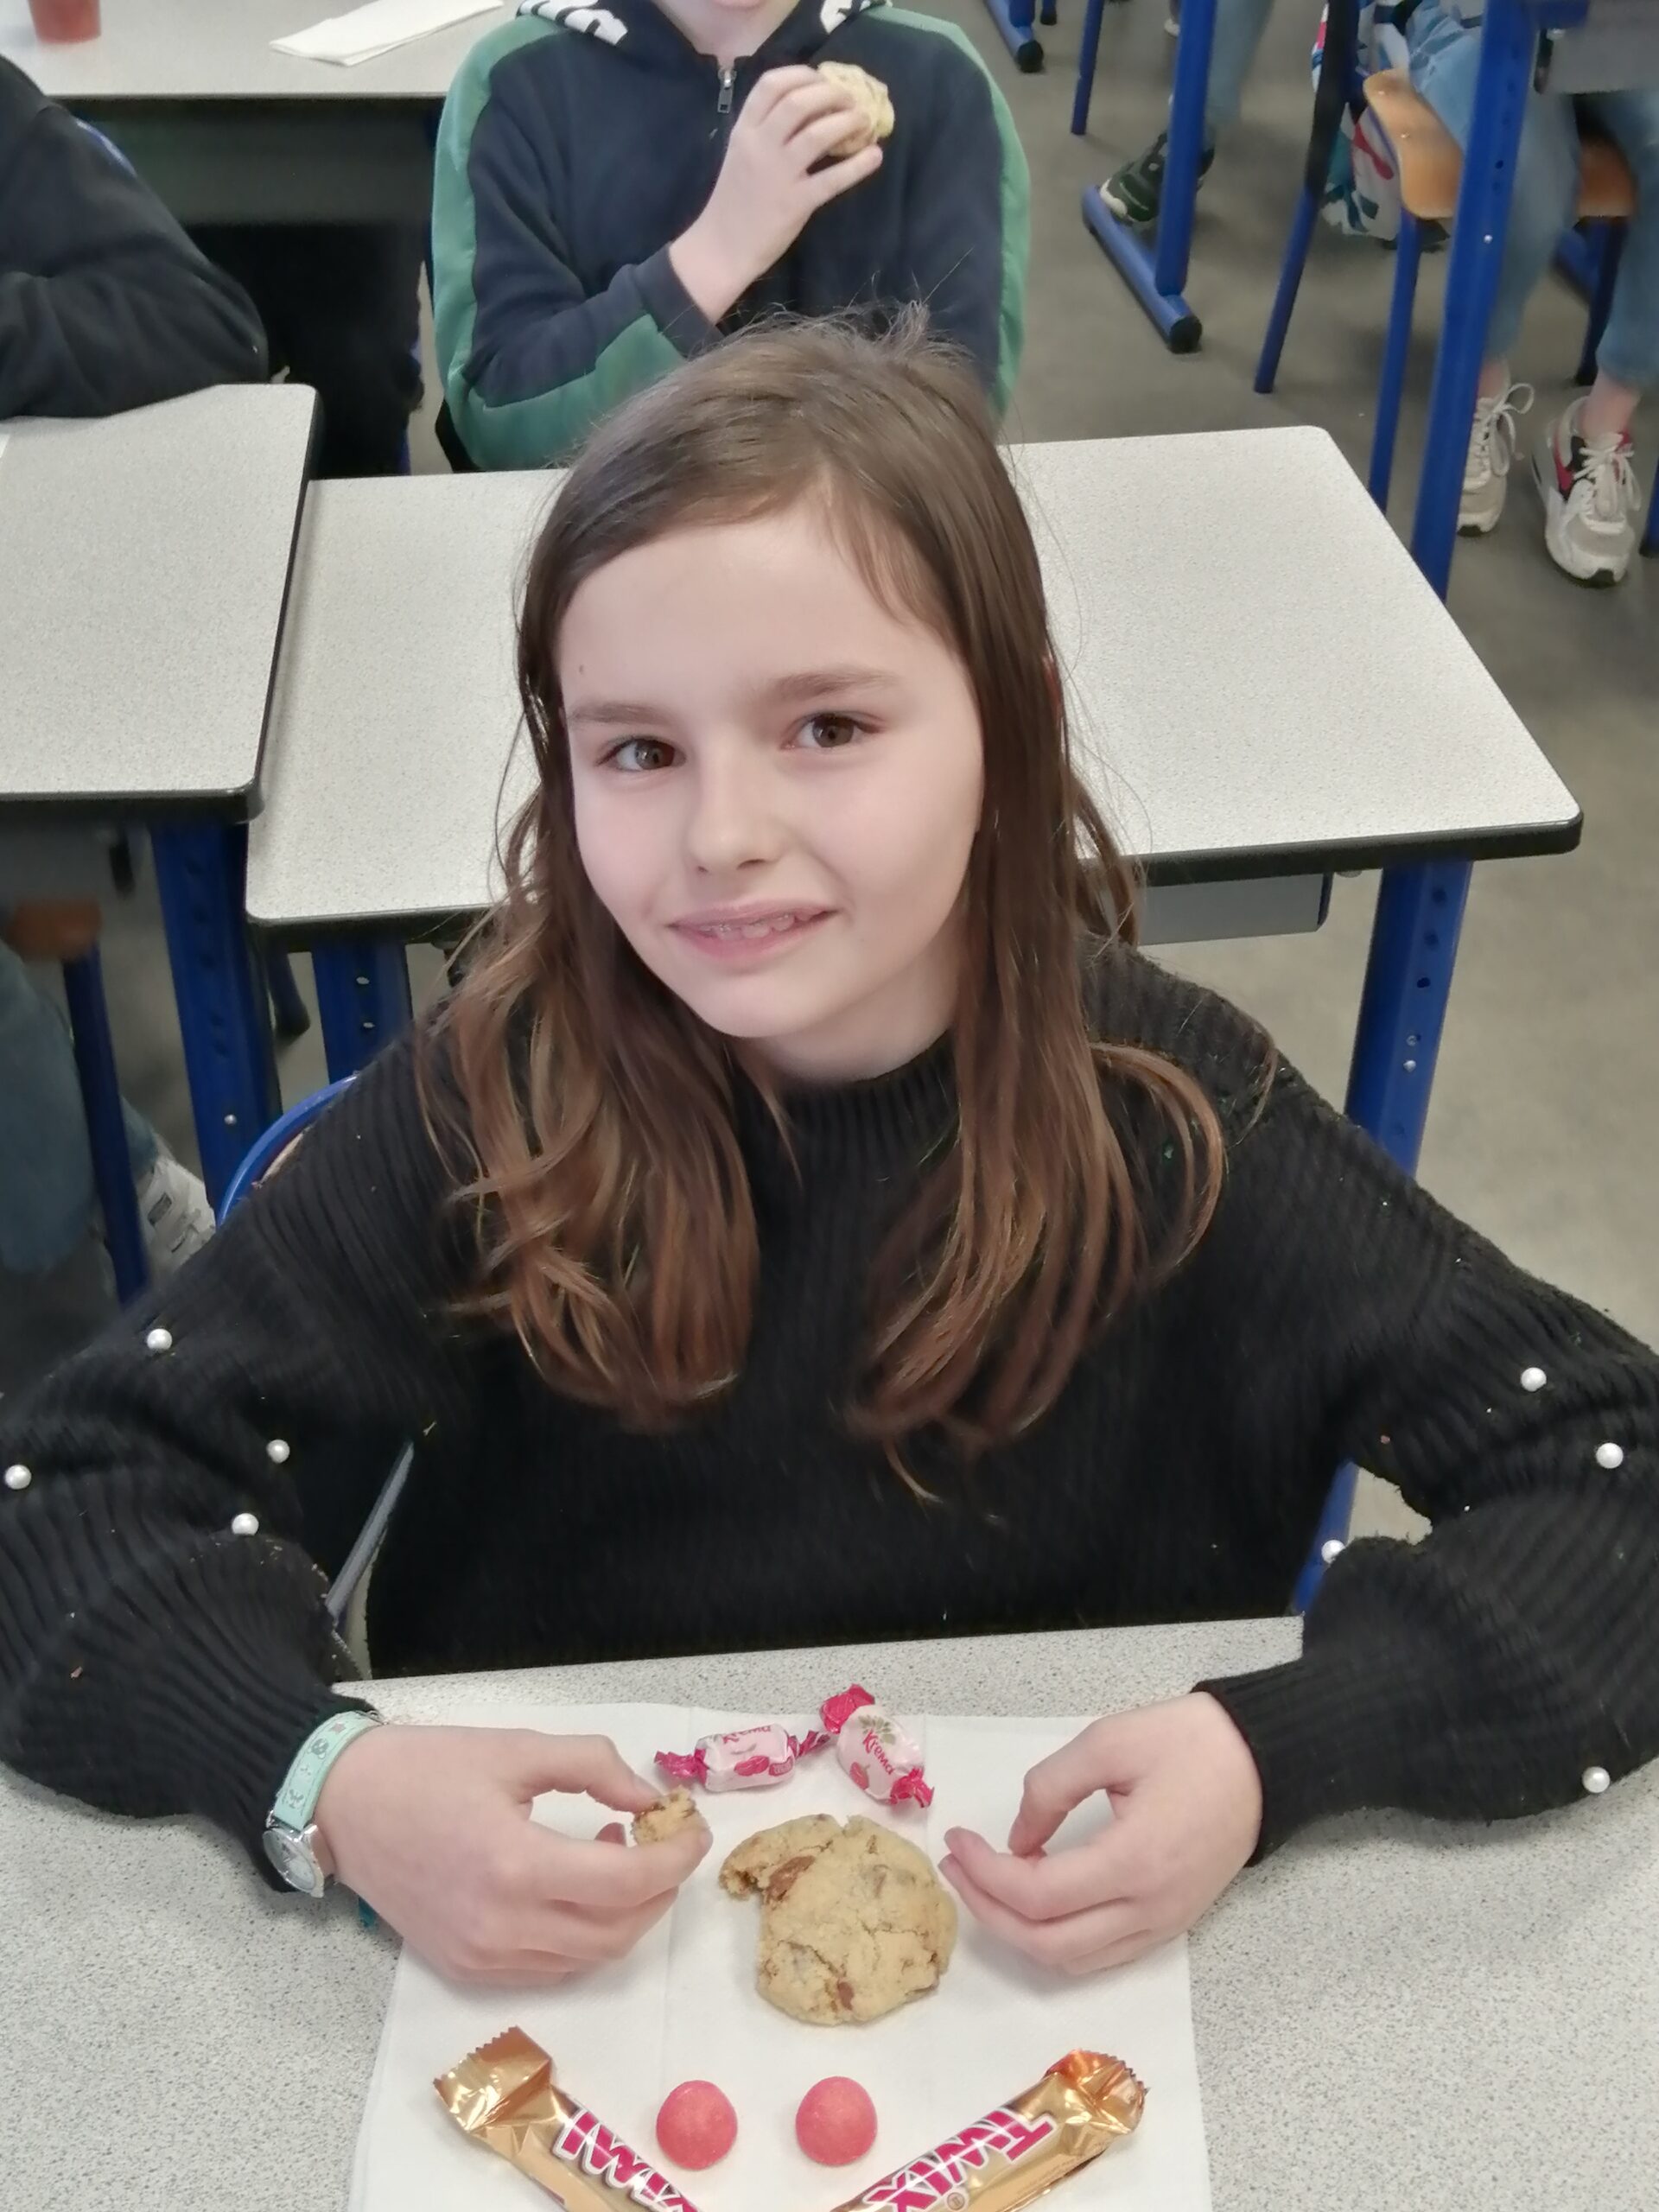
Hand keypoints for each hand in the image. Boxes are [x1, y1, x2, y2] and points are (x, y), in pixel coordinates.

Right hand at [314, 1725, 709, 1981]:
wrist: (343, 1805)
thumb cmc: (427, 1768)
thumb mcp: (518, 1749)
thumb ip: (595, 1767)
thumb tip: (650, 1799)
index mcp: (515, 1867)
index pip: (626, 1885)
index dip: (675, 1860)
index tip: (695, 1829)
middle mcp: (501, 1928)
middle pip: (616, 1934)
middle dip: (658, 1891)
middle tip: (665, 1844)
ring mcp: (481, 1957)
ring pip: (586, 1959)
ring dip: (622, 1915)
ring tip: (615, 1854)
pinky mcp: (465, 1968)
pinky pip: (548, 1967)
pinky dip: (582, 1936)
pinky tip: (574, 1886)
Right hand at [668, 67, 882, 322]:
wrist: (722, 247)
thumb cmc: (735, 200)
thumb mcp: (740, 154)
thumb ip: (765, 130)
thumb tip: (808, 108)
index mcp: (744, 130)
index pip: (772, 85)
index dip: (803, 75)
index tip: (824, 79)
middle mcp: (759, 145)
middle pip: (798, 101)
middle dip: (831, 93)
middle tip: (851, 100)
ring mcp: (778, 174)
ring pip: (818, 133)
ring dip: (847, 121)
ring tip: (865, 121)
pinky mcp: (795, 203)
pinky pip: (832, 179)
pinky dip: (858, 165)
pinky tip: (874, 156)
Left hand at [940, 1694, 1261, 1974]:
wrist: (1264, 1762)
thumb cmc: (1189, 1742)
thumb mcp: (1108, 1742)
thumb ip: (1050, 1790)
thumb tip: (1016, 1840)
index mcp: (1133, 1862)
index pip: (1038, 1895)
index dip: (985, 1873)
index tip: (957, 1839)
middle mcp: (1148, 1909)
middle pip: (1048, 1944)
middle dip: (990, 1910)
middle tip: (959, 1866)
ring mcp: (1162, 1924)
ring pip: (1073, 1960)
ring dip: (1019, 1931)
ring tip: (986, 1883)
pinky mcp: (1170, 1924)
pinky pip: (1101, 1954)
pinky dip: (1056, 1939)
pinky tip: (1034, 1900)